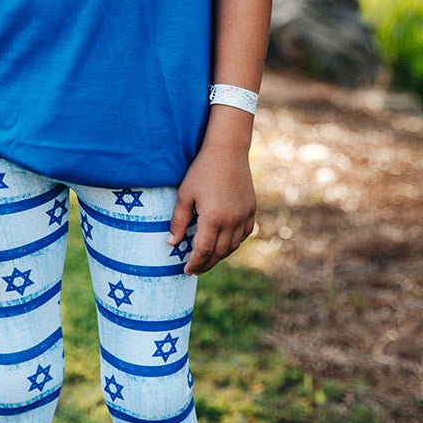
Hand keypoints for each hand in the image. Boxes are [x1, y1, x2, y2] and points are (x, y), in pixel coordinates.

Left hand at [168, 145, 256, 274]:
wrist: (227, 152)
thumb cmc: (202, 171)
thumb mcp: (184, 195)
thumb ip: (178, 221)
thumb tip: (172, 243)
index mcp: (213, 218)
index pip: (203, 250)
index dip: (194, 263)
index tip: (186, 270)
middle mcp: (231, 220)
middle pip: (219, 252)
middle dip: (206, 264)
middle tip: (195, 270)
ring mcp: (244, 216)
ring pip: (233, 246)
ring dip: (220, 256)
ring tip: (208, 259)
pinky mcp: (251, 210)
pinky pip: (244, 234)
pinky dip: (234, 243)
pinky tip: (225, 244)